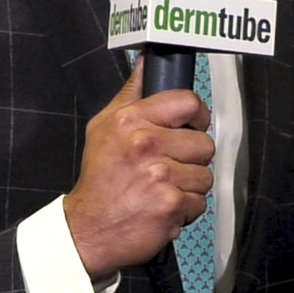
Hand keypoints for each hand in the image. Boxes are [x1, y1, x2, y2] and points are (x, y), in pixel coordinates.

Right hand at [62, 59, 213, 277]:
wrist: (88, 229)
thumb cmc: (99, 178)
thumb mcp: (103, 127)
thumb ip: (131, 94)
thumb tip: (147, 64)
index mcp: (131, 121)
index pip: (189, 102)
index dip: (196, 116)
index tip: (189, 127)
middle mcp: (146, 144)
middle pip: (204, 142)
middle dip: (191, 157)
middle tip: (168, 166)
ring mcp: (161, 175)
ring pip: (205, 174)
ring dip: (189, 185)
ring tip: (163, 188)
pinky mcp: (171, 204)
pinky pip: (199, 201)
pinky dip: (185, 208)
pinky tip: (162, 206)